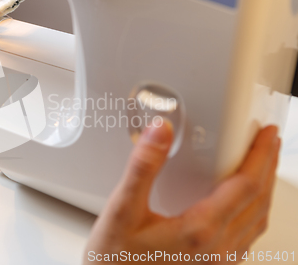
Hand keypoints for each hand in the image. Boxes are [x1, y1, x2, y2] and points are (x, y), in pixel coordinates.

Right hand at [83, 122, 279, 263]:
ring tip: (262, 167)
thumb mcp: (122, 209)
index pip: (245, 185)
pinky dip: (254, 212)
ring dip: (265, 190)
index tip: (265, 134)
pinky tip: (244, 205)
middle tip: (269, 142)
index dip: (259, 155)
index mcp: (199, 231)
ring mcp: (217, 262)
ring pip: (257, 221)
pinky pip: (246, 237)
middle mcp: (216, 250)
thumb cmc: (114, 259)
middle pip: (258, 202)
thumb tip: (161, 132)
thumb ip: (143, 168)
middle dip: (268, 167)